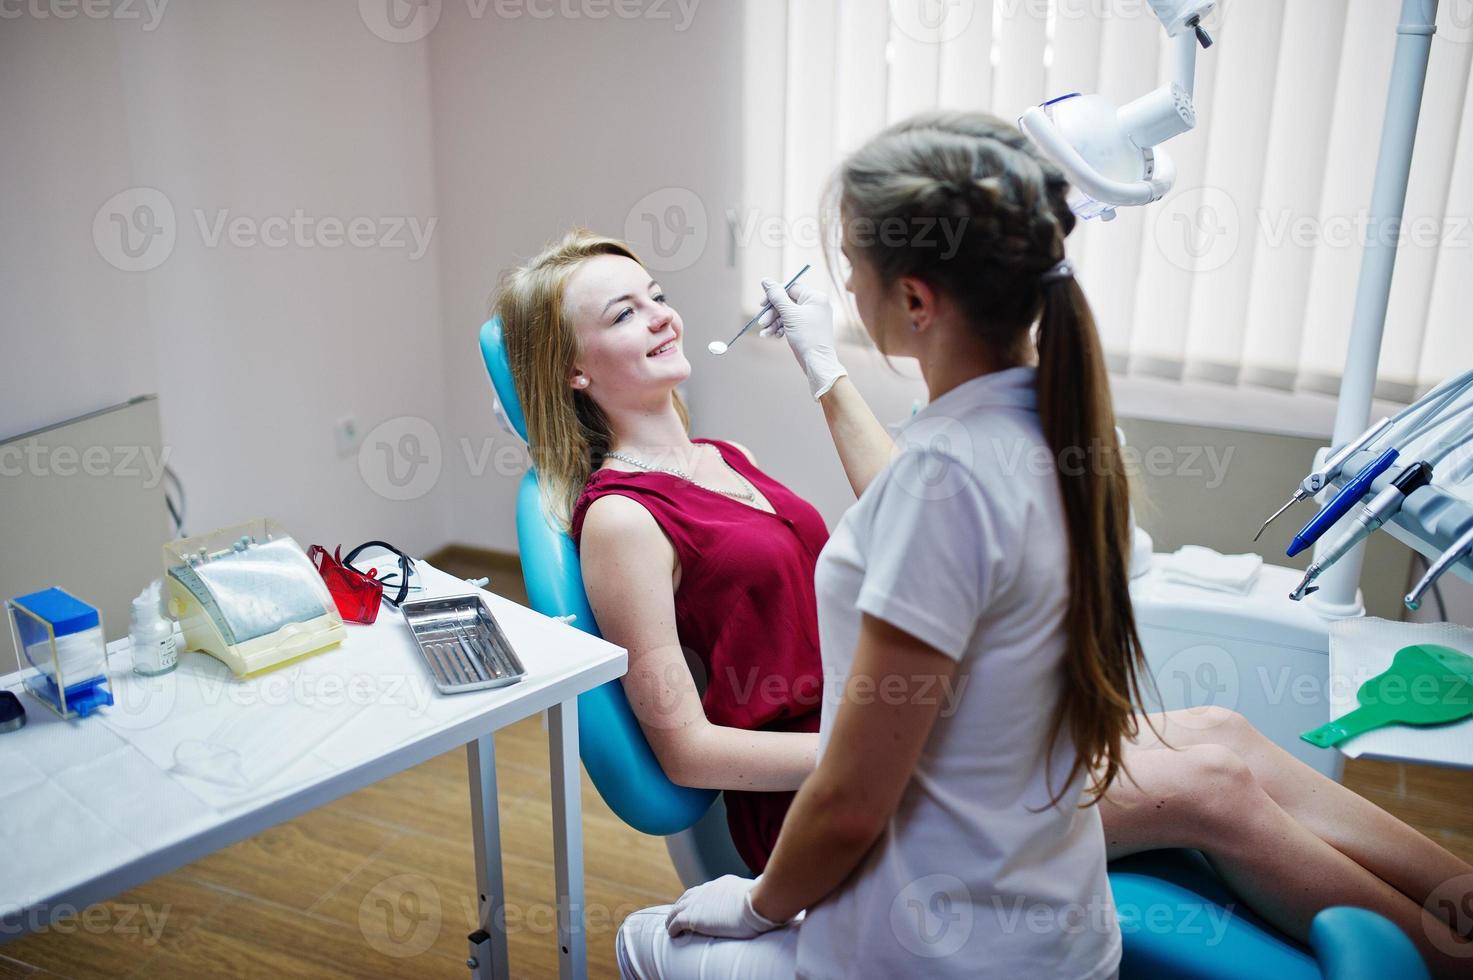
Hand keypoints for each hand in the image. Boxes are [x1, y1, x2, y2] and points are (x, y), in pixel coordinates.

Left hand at [664, 874, 785, 939]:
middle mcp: (707, 890)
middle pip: (687, 896)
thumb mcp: (758, 892)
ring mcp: (698, 903)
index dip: (699, 899)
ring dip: (673, 917)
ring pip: (677, 908)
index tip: (698, 906)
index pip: (705, 890)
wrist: (757, 903)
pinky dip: (672, 928)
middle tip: (679, 915)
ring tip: (671, 926)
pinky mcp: (693, 917)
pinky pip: (675, 922)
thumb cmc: (764, 901)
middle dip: (682, 905)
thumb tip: (770, 893)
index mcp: (722, 884)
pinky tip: (672, 934)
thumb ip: (757, 893)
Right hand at [758, 278, 847, 400]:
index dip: (775, 295)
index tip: (762, 304)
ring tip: (765, 333)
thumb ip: (777, 296)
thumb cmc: (807, 336)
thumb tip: (766, 280)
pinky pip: (790, 323)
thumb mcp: (789, 314)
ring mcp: (811, 317)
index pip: (791, 287)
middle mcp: (815, 304)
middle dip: (772, 313)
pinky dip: (780, 328)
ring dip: (773, 322)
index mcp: (815, 297)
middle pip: (787, 302)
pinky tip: (771, 336)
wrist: (817, 362)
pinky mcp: (806, 328)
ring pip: (786, 314)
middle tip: (761, 322)